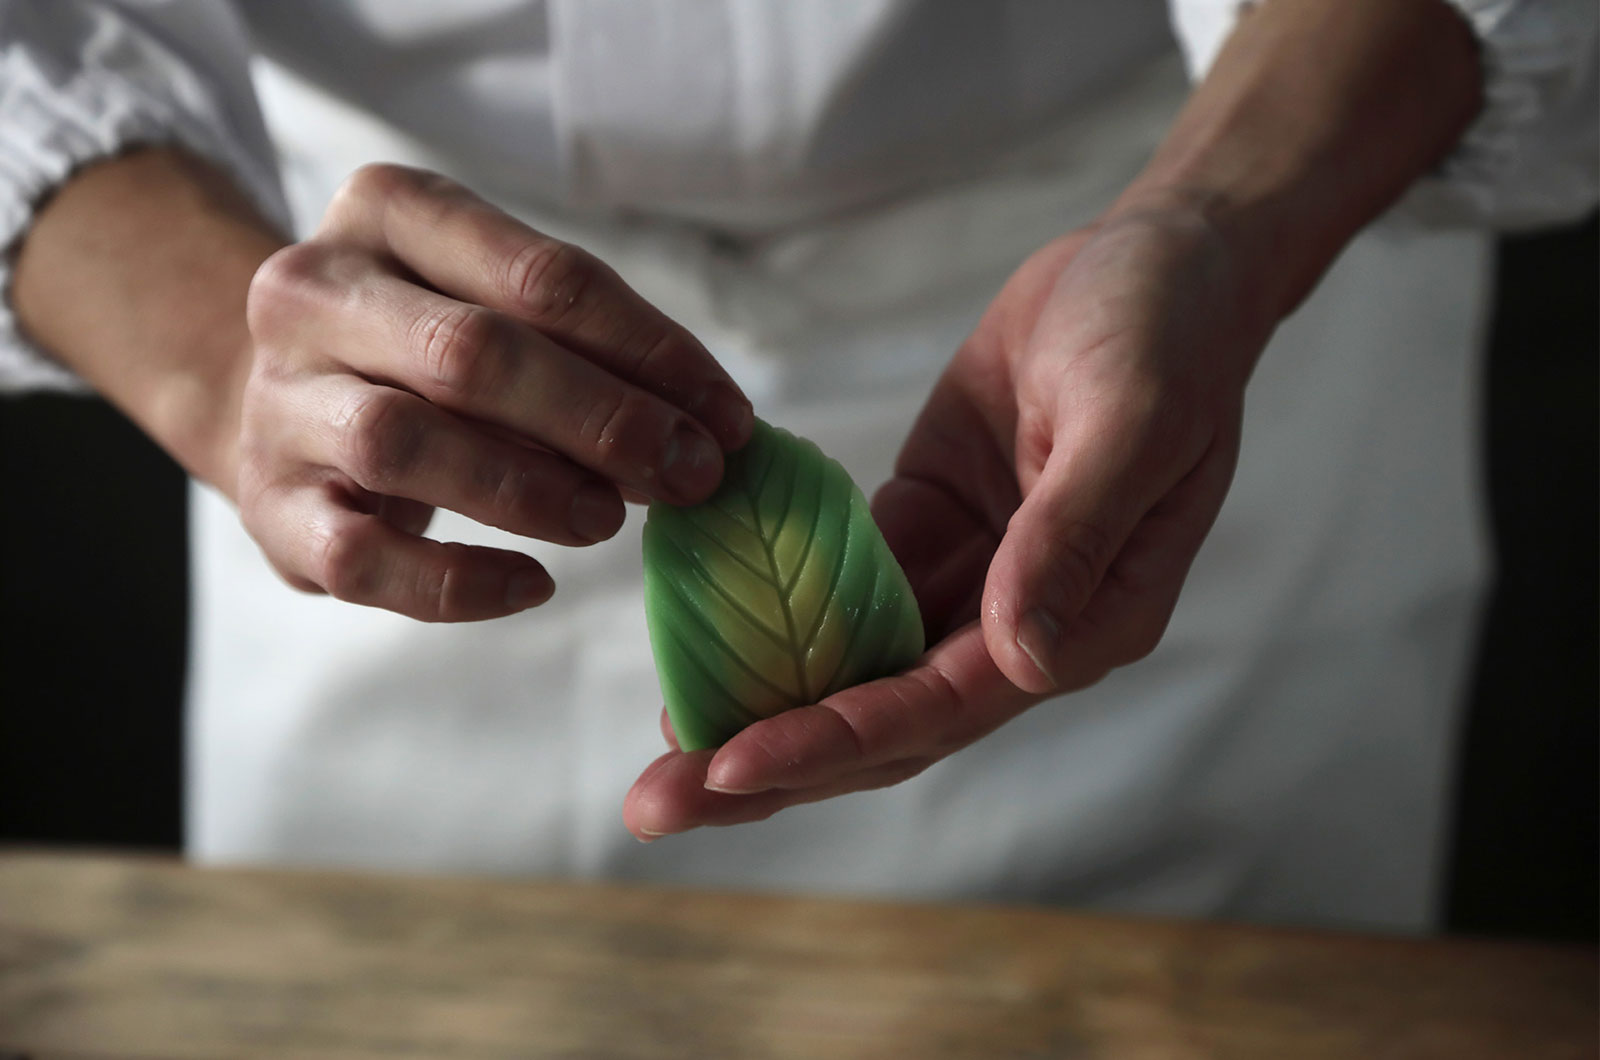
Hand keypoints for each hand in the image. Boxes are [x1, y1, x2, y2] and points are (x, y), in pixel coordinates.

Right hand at [238, 164, 751, 620]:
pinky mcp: (268, 505)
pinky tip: (532, 585)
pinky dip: (456, 584)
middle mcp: (312, 292)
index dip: (651, 351)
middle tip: (689, 474)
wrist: (279, 397)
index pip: (542, 274)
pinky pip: (359, 559)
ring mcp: (278, 400)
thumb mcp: (495, 302)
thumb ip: (588, 346)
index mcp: (387, 210)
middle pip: (470, 353)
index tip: (727, 417)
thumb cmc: (424, 346)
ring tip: (608, 520)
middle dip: (603, 419)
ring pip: (402, 443)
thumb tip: (709, 427)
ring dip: (528, 490)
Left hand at [624, 205, 1273, 837]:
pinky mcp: (925, 526)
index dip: (832, 739)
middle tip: (657, 804)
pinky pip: (836, 587)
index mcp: (1087, 622)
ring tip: (657, 749)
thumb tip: (1019, 656)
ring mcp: (967, 578)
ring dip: (758, 709)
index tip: (730, 763)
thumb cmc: (1165, 332)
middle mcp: (1022, 624)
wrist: (1157, 259)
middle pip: (881, 722)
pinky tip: (696, 635)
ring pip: (850, 671)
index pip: (939, 707)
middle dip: (770, 767)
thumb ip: (1072, 537)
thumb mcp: (1131, 420)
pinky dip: (768, 615)